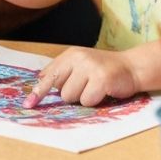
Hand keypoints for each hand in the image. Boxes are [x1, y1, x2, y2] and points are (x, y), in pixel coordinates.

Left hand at [25, 46, 140, 107]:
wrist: (132, 67)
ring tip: (95, 88)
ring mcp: (90, 68)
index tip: (28, 104)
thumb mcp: (81, 64)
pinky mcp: (101, 79)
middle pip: (60, 90)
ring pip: (71, 97)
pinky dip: (94, 101)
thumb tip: (42, 82)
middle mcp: (78, 58)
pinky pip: (87, 101)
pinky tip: (103, 91)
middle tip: (86, 86)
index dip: (39, 91)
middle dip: (71, 94)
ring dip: (83, 98)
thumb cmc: (104, 70)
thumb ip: (64, 71)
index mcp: (71, 54)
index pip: (49, 74)